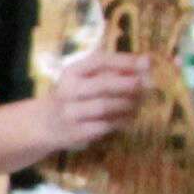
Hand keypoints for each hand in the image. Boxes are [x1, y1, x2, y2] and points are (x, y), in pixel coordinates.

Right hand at [36, 44, 152, 154]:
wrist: (45, 124)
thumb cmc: (74, 97)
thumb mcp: (85, 78)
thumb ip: (114, 70)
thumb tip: (147, 62)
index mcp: (72, 72)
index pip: (99, 61)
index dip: (124, 61)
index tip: (146, 62)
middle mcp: (68, 90)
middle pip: (103, 85)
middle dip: (129, 84)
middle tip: (148, 85)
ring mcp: (70, 113)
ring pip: (105, 107)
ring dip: (128, 104)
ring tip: (140, 103)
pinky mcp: (76, 132)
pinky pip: (105, 126)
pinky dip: (122, 121)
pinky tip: (129, 118)